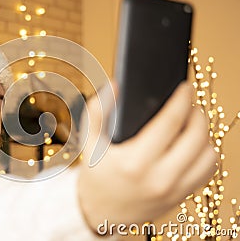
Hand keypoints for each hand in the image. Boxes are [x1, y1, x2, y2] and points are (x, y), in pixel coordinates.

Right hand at [77, 82, 216, 229]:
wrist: (98, 212)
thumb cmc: (95, 175)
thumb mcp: (90, 142)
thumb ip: (99, 110)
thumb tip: (116, 85)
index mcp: (134, 162)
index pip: (170, 122)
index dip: (181, 100)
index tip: (185, 87)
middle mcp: (159, 178)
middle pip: (196, 136)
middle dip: (197, 113)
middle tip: (189, 104)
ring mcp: (173, 190)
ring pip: (208, 155)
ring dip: (203, 135)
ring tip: (190, 125)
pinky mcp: (180, 197)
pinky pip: (208, 171)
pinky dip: (206, 154)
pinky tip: (191, 146)